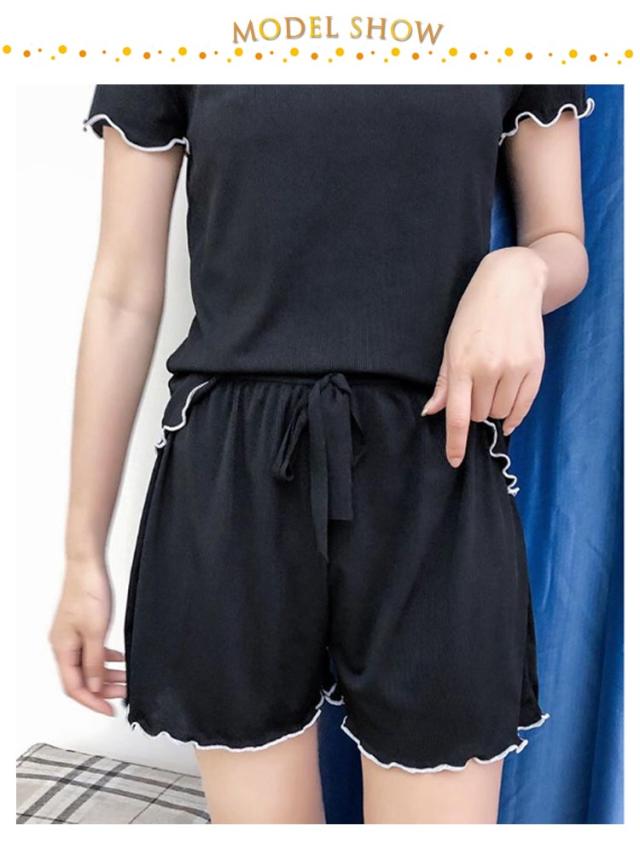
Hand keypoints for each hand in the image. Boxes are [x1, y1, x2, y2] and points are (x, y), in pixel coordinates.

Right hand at [48, 560, 125, 715]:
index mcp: (62, 649)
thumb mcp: (95, 632)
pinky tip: (119, 660)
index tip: (109, 710)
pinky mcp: (81, 626)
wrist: (87, 565)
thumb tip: (94, 687)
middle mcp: (63, 645)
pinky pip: (92, 651)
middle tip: (123, 695)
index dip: (92, 702)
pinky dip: (105, 659)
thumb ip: (95, 662)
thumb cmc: (88, 592)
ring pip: (87, 665)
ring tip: (125, 679)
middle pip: (81, 679)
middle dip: (102, 689)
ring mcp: (71, 636)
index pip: (74, 687)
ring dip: (106, 675)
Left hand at [421, 246, 547, 466]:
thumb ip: (444, 382)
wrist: (512, 283)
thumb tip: (431, 412)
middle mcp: (489, 370)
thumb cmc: (474, 312)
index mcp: (462, 365)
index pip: (457, 415)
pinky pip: (524, 405)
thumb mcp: (451, 344)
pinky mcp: (536, 367)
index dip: (455, 443)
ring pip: (501, 412)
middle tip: (474, 385)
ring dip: (494, 407)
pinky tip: (508, 411)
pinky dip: (514, 414)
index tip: (454, 460)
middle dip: (473, 408)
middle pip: (479, 415)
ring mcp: (515, 369)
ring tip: (492, 382)